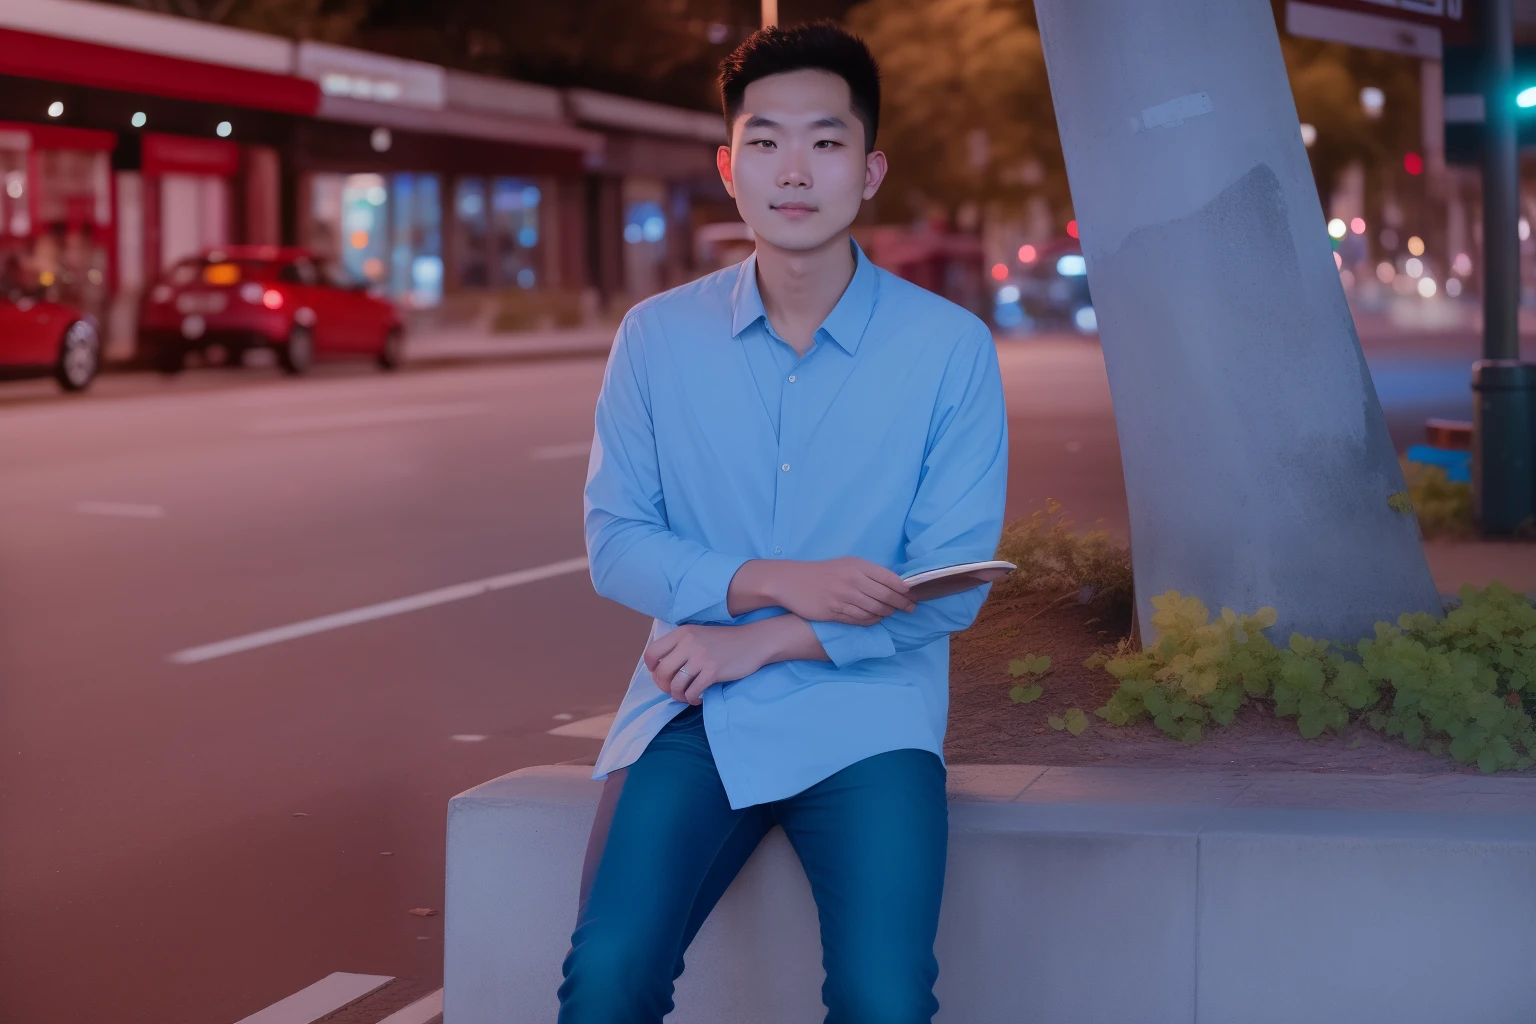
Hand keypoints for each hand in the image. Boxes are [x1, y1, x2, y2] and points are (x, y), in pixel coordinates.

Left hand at [644, 623, 771, 704]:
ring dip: (678, 696)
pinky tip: (698, 698)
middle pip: (661, 672)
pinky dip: (692, 699)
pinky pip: (692, 692)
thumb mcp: (698, 635)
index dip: (652, 669)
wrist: (753, 642)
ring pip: (675, 685)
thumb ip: (679, 647)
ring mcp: (701, 657)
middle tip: (674, 690)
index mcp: (682, 633)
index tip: (661, 675)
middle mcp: (688, 643)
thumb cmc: (724, 642)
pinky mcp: (713, 671)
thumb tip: (660, 671)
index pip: (651, 652)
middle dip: (664, 686)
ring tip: (686, 696)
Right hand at [765, 557, 915, 625]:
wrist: (791, 581)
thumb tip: (895, 585)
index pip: (890, 579)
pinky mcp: (834, 612)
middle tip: (909, 609)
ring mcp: (843, 597)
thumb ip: (868, 573)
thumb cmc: (822, 572)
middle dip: (901, 604)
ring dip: (886, 614)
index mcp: (857, 566)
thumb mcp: (846, 565)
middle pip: (886, 597)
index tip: (913, 596)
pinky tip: (875, 619)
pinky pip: (860, 620)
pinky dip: (871, 621)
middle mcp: (852, 580)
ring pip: (875, 610)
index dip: (905, 590)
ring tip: (891, 614)